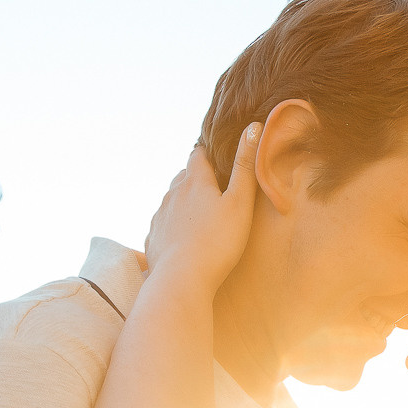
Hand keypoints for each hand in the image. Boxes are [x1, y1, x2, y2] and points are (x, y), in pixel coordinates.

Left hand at [142, 123, 260, 293]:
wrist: (182, 280)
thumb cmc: (218, 241)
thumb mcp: (240, 202)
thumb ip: (246, 166)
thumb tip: (254, 127)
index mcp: (194, 181)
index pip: (198, 155)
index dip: (208, 153)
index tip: (218, 157)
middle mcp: (172, 194)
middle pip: (183, 177)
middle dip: (197, 178)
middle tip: (215, 188)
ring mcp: (159, 217)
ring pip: (171, 200)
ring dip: (184, 202)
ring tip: (200, 215)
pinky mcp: (153, 239)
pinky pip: (163, 225)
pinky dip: (173, 226)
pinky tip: (184, 238)